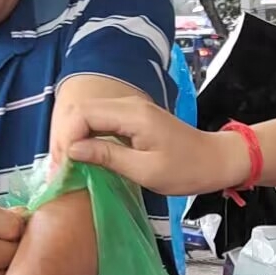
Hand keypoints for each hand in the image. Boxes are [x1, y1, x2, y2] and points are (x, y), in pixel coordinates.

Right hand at [66, 95, 249, 194]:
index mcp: (132, 114)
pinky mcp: (132, 117)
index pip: (83, 115)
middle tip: (60, 170)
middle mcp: (128, 104)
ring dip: (74, 138)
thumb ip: (108, 157)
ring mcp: (130, 108)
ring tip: (68, 167)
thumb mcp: (145, 170)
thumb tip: (73, 150)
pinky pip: (100, 121)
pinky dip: (87, 137)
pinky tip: (84, 158)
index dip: (66, 138)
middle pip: (81, 111)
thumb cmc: (186, 170)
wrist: (215, 160)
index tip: (62, 167)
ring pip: (88, 115)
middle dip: (66, 138)